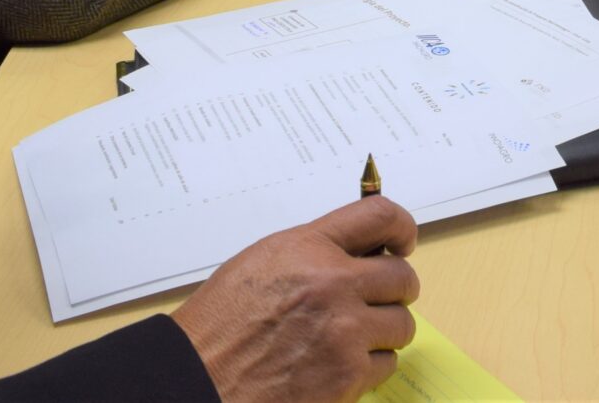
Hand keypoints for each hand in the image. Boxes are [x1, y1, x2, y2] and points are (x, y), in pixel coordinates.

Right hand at [170, 196, 419, 402]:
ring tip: (352, 339)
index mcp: (308, 248)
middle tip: (378, 301)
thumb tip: (361, 251)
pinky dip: (369, 367)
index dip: (402, 228)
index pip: (381, 216)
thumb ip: (313, 252)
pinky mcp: (347, 375)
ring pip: (401, 324)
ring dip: (384, 332)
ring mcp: (344, 331)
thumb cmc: (218, 328)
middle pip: (402, 276)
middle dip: (394, 290)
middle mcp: (332, 283)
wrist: (196, 383)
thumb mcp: (260, 265)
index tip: (402, 242)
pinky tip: (339, 366)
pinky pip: (386, 364)